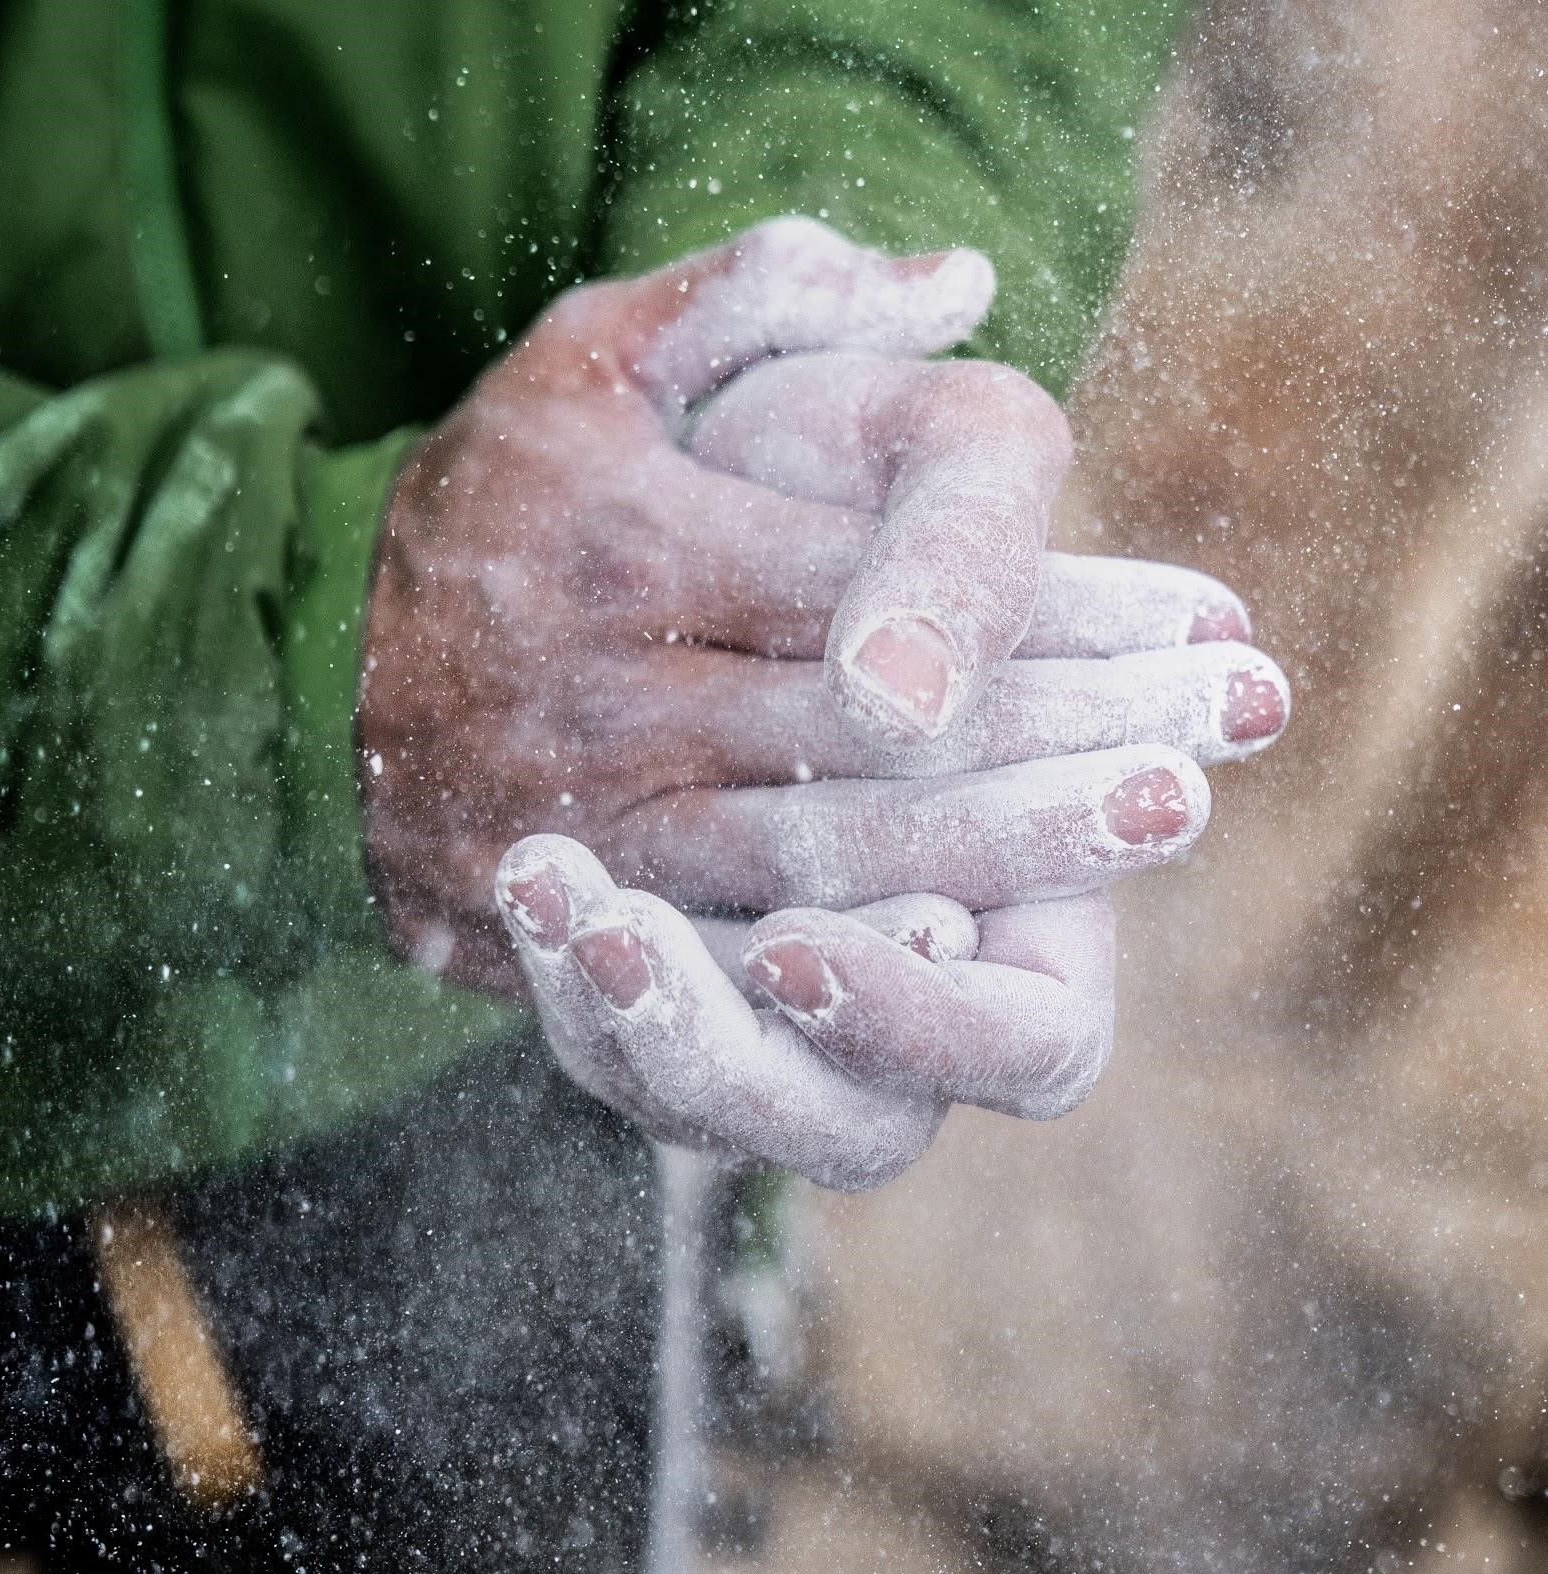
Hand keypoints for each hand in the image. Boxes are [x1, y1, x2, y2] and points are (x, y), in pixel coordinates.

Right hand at [360, 219, 1282, 992]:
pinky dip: (870, 952)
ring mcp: (599, 818)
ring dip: (1013, 843)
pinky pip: (743, 946)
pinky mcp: (587, 909)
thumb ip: (759, 295)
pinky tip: (993, 942)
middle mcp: (617, 688)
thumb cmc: (492, 495)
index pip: (879, 582)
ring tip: (1168, 820)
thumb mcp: (587, 355)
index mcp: (633, 538)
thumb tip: (959, 280)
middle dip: (1067, 734)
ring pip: (832, 850)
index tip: (1197, 619)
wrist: (306, 673)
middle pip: (878, 725)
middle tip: (1231, 738)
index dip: (1048, 607)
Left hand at [494, 532, 1286, 1188]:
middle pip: (868, 1127)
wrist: (697, 458)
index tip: (921, 925)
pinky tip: (538, 879)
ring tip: (608, 918)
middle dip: (820, 1032)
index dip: (964, 1016)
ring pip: (722, 1112)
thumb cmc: (848, 464)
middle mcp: (894, 976)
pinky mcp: (642, 962)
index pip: (1034, 1039)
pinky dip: (573, 989)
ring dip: (673, 1035)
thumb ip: (965, 538)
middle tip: (778, 956)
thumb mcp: (936, 447)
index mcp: (1035, 892)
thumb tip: (903, 696)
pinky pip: (607, 1050)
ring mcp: (756, 990)